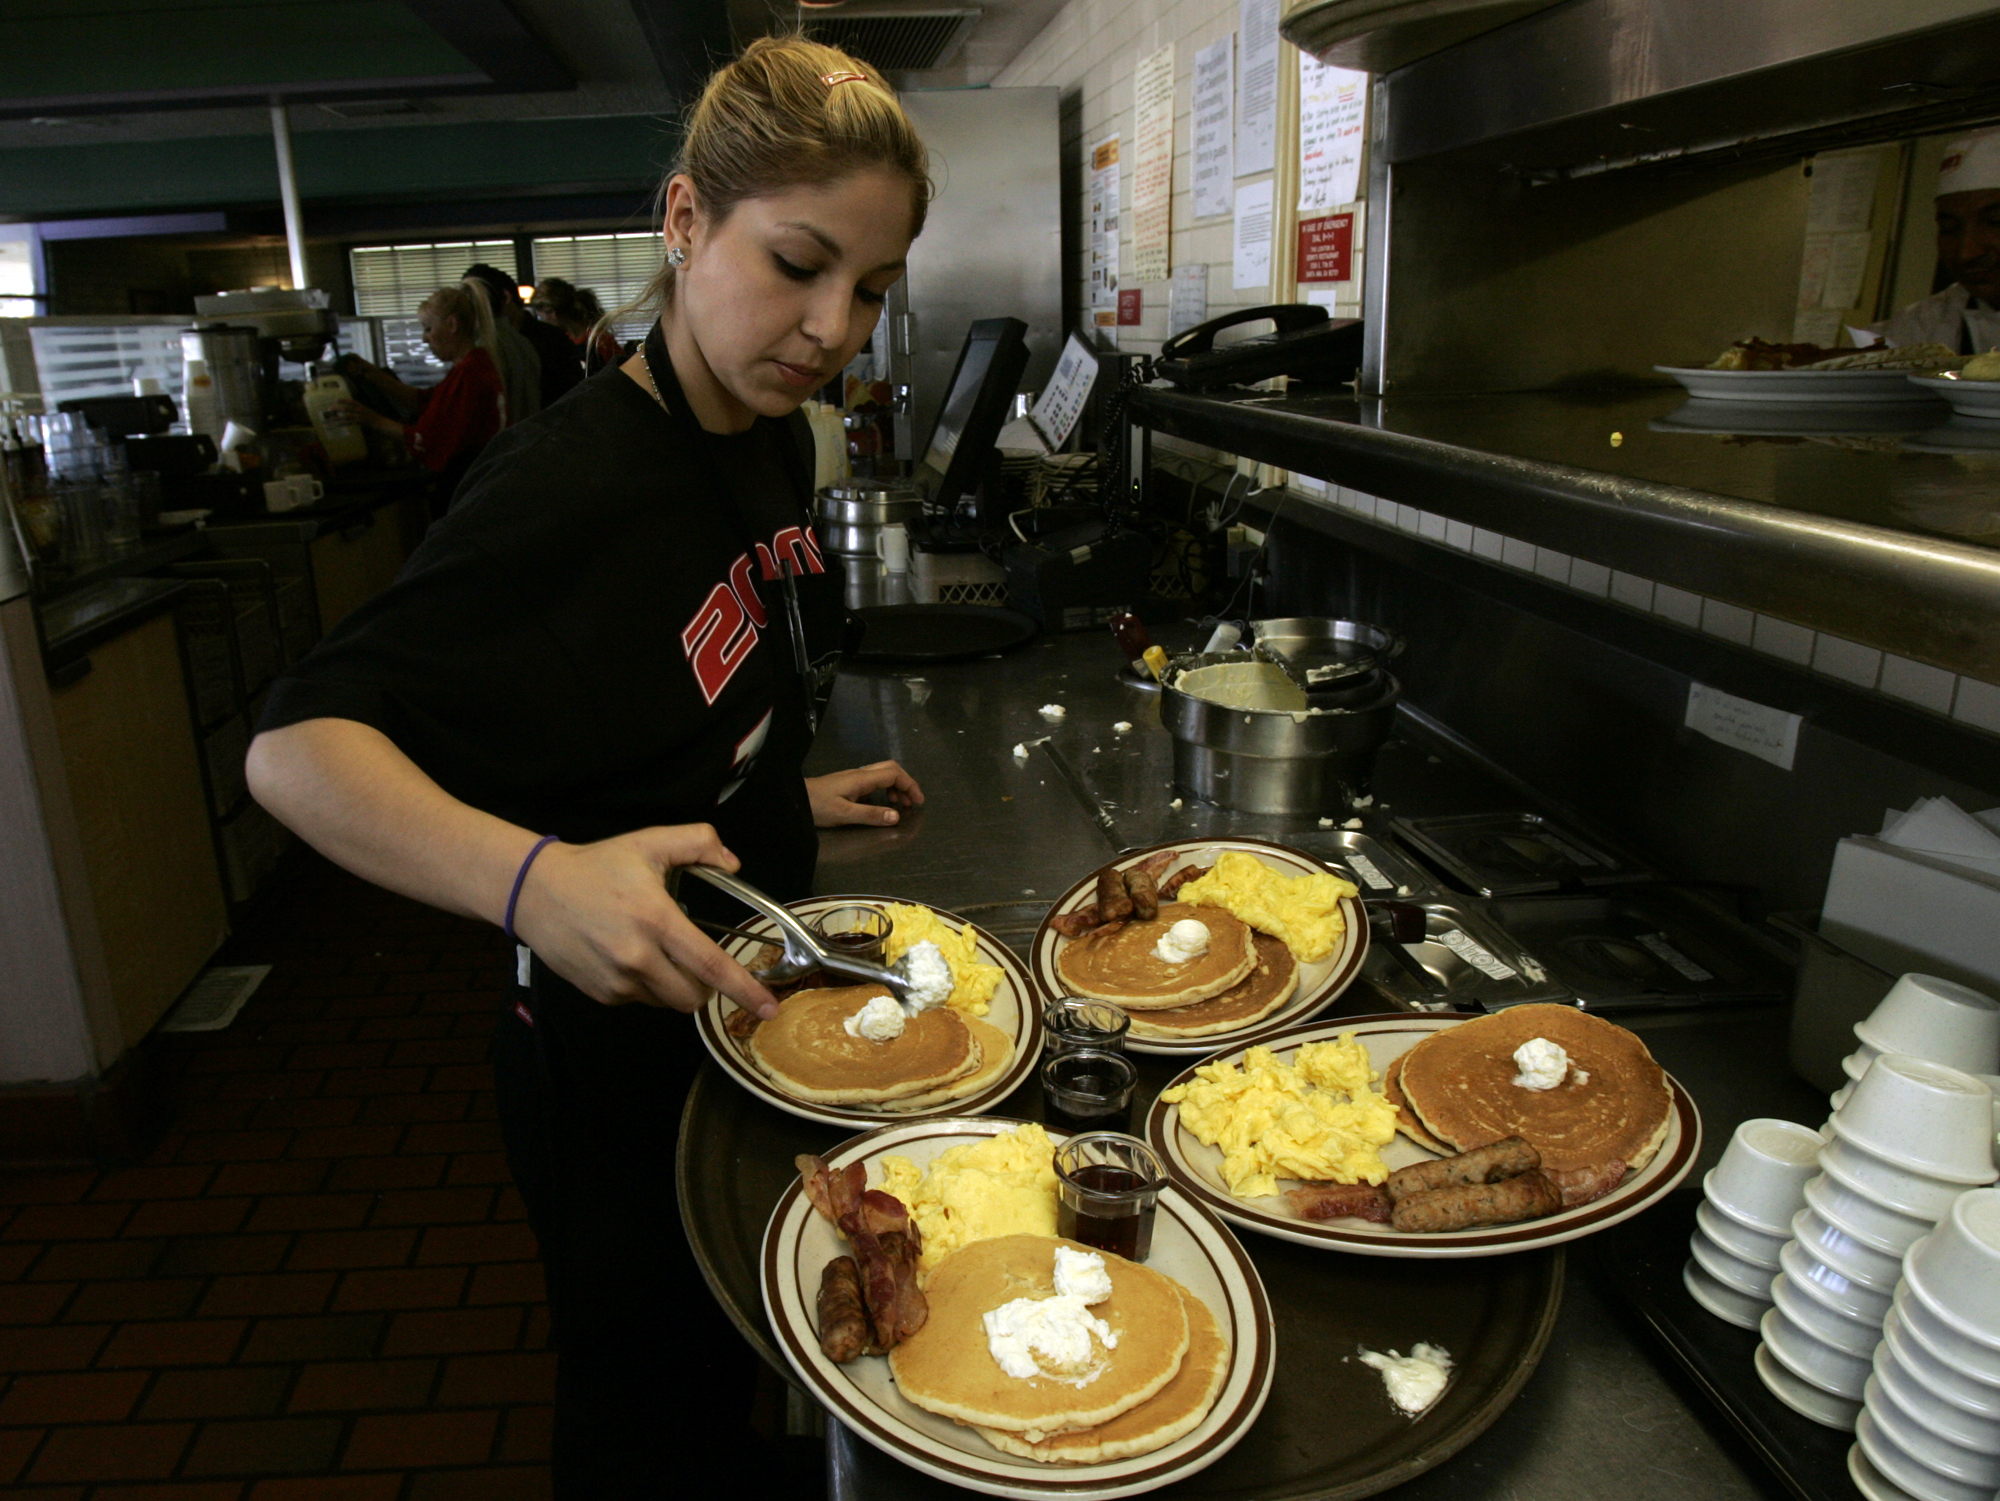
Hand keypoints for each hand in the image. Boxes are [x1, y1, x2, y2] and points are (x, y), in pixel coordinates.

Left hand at [334, 399, 397, 435]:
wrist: (382, 424)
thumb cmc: (376, 420)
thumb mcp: (368, 413)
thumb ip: (361, 411)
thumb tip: (353, 412)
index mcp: (362, 407)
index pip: (352, 402)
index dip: (344, 400)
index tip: (336, 400)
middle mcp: (360, 410)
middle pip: (346, 409)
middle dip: (337, 409)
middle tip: (328, 409)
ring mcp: (360, 416)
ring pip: (345, 417)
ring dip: (336, 418)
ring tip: (328, 420)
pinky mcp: (360, 422)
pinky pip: (348, 423)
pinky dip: (340, 424)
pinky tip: (335, 425)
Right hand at [507, 823, 779, 1018]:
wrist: (534, 891)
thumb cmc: (596, 867)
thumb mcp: (649, 843)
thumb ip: (699, 842)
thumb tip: (733, 864)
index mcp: (656, 920)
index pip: (710, 964)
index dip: (744, 989)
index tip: (769, 1008)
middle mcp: (636, 956)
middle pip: (692, 996)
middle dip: (705, 985)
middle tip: (695, 959)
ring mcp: (616, 979)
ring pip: (667, 1002)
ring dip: (674, 985)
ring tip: (654, 951)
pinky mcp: (600, 993)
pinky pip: (639, 1000)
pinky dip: (645, 985)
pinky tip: (627, 956)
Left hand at [806, 760, 924, 828]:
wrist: (795, 799)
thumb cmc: (817, 806)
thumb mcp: (844, 814)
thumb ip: (871, 815)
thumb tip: (896, 816)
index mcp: (862, 778)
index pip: (894, 774)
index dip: (910, 785)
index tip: (918, 802)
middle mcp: (860, 774)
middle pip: (890, 769)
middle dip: (905, 784)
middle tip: (912, 803)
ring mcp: (853, 778)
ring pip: (882, 775)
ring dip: (895, 787)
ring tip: (900, 806)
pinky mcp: (848, 785)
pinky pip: (873, 783)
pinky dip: (883, 791)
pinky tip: (880, 806)